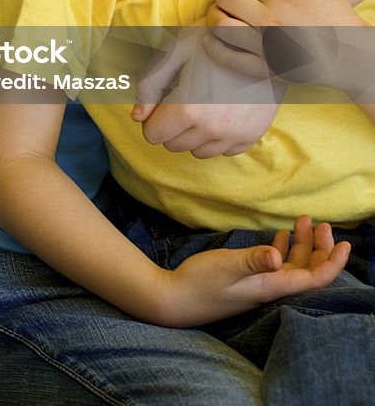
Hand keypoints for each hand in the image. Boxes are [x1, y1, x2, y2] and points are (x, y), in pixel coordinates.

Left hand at [132, 30, 278, 156]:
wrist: (261, 40)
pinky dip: (219, 136)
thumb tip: (137, 117)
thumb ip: (150, 84)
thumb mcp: (174, 52)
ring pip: (197, 151)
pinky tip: (224, 109)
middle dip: (172, 124)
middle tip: (186, 96)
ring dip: (195, 133)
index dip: (155, 115)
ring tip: (205, 102)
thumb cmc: (211, 39)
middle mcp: (211, 128)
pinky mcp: (251, 136)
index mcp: (187, 109)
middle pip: (173, 144)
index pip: (152, 135)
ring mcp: (234, 135)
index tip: (166, 98)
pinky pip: (223, 150)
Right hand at [155, 215, 349, 326]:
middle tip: (320, 223)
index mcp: (271, 286)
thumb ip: (252, 261)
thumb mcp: (226, 267)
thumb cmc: (199, 282)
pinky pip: (276, 265)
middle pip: (308, 271)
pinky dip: (285, 249)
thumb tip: (276, 255)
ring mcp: (260, 285)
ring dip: (303, 245)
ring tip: (305, 221)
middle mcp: (270, 288)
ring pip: (293, 266)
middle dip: (320, 248)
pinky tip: (284, 235)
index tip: (345, 243)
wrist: (176, 300)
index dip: (333, 263)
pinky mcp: (248, 281)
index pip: (315, 279)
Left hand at [208, 0, 373, 98]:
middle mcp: (268, 20)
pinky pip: (228, 58)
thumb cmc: (335, 18)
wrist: (350, 57)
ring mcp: (263, 46)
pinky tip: (210, 40)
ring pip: (220, 25)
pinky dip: (213, 48)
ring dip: (215, 16)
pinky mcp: (263, 69)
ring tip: (221, 15)